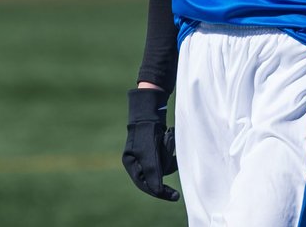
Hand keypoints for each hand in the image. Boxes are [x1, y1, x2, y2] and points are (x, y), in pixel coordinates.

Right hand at [122, 87, 179, 201]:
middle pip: (157, 174)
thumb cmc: (146, 132)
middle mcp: (138, 161)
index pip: (145, 185)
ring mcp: (147, 154)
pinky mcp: (156, 147)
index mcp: (131, 164)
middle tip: (168, 144)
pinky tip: (168, 134)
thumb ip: (153, 174)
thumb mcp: (149, 155)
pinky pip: (166, 155)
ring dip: (168, 151)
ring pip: (164, 165)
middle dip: (165, 161)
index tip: (175, 196)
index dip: (160, 192)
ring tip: (167, 136)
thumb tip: (158, 192)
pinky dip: (169, 146)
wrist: (150, 109)